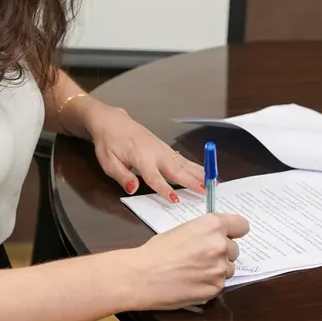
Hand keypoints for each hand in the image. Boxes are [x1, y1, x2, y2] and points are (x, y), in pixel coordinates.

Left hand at [85, 103, 204, 202]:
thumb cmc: (108, 142)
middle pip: (176, 169)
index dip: (165, 189)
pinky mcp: (165, 147)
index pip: (154, 177)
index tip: (176, 199)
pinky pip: (182, 158)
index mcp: (140, 157)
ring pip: (183, 163)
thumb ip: (122, 176)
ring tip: (213, 182)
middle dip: (192, 180)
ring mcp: (162, 148)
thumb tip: (133, 189)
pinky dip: (195, 166)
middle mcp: (155, 152)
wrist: (111, 121)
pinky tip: (204, 172)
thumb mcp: (108, 162)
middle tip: (206, 191)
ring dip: (199, 173)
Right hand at [127, 213, 249, 309]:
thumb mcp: (183, 230)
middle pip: (234, 249)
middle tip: (201, 257)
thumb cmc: (156, 251)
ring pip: (228, 268)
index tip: (229, 235)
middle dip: (222, 253)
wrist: (141, 275)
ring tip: (194, 271)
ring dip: (216, 269)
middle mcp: (221, 245)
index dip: (234, 231)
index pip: (242, 225)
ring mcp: (220, 269)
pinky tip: (191, 282)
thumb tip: (216, 237)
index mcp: (212, 225)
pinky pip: (219, 284)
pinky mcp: (215, 288)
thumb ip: (205, 232)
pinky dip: (209, 284)